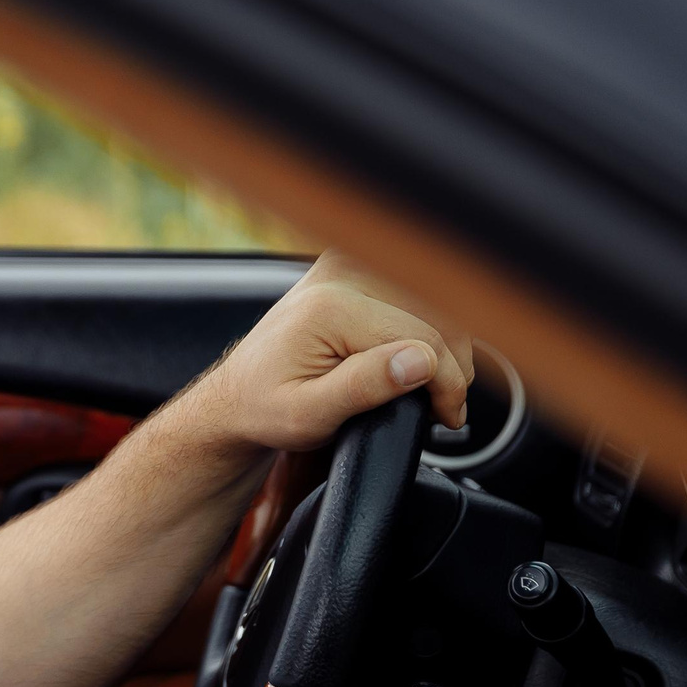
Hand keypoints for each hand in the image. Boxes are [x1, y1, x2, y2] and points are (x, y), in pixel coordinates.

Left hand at [193, 253, 473, 453]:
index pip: (423, 339)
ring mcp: (344, 267)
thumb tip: (421, 361)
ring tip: (435, 391)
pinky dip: (426, 328)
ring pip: (432, 303)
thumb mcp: (309, 415)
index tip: (449, 418)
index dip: (448, 384)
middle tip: (447, 409)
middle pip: (435, 315)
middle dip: (451, 366)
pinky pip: (412, 295)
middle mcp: (338, 275)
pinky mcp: (349, 271)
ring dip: (443, 346)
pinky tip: (419, 363)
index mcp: (330, 306)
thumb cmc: (264, 409)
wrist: (235, 397)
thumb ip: (364, 386)